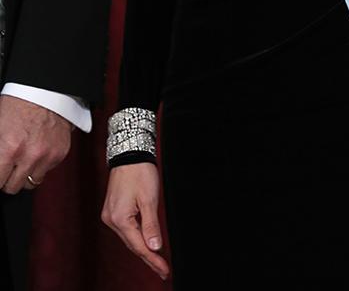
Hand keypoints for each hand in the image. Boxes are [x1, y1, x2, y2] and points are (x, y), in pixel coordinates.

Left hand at [0, 94, 73, 193]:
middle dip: (8, 179)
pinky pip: (47, 170)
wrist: (46, 90)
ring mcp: (47, 155)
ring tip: (23, 161)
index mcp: (10, 148)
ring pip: (32, 182)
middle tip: (7, 168)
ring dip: (26, 174)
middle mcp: (30, 155)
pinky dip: (41, 164)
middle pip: (13, 187)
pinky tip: (37, 151)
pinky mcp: (60, 153)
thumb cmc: (20, 102)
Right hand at [102, 162, 169, 280]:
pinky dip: (137, 237)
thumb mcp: (149, 199)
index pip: (139, 246)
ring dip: (142, 248)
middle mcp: (111, 219)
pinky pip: (126, 229)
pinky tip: (145, 242)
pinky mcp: (113, 210)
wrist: (129, 152)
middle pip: (132, 244)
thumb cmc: (140, 172)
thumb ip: (151, 225)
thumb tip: (154, 247)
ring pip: (129, 237)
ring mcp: (110, 215)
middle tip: (163, 270)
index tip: (164, 270)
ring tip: (157, 261)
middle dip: (149, 257)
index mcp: (119, 218)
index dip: (153, 260)